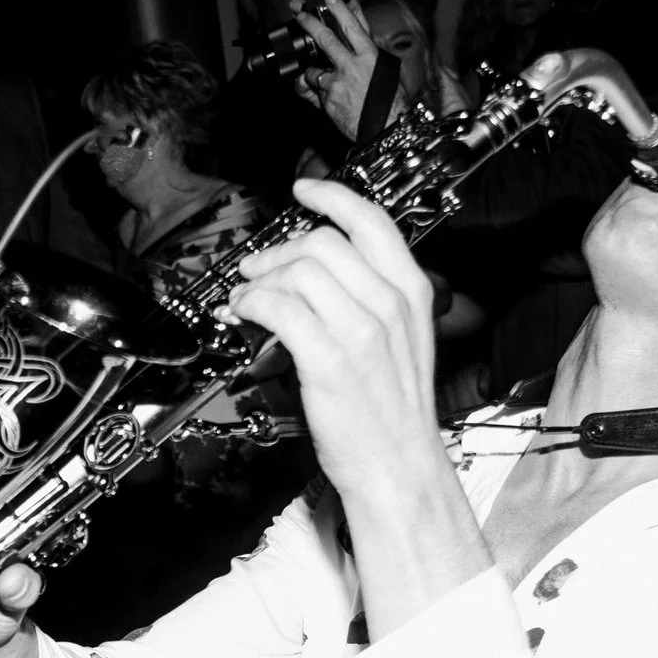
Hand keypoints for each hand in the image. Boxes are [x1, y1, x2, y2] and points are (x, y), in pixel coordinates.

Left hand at [226, 178, 441, 496]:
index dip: (332, 197)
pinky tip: (246, 315)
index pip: (371, 222)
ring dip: (260, 279)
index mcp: (411, 293)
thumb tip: (317, 279)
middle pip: (324, 243)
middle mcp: (389, 304)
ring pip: (299, 271)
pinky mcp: (330, 358)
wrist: (399, 467)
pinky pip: (279, 307)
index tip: (305, 190)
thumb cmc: (393, 414)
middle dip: (279, 250)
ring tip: (246, 298)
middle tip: (257, 268)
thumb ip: (370, 303)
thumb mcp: (401, 343)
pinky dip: (253, 304)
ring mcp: (361, 330)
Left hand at [292, 0, 384, 139]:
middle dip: (309, 23)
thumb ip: (367, 50)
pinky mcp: (328, 97)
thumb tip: (358, 32)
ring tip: (328, 84)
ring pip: (315, 70)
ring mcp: (339, 81)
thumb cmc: (387, 100)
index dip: (340, 9)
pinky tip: (330, 100)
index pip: (354, 26)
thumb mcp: (385, 69)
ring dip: (314, 75)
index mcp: (371, 55)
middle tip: (298, 12)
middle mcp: (354, 64)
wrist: (384, 128)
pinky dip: (317, 94)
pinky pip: (314, 91)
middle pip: (326, 38)